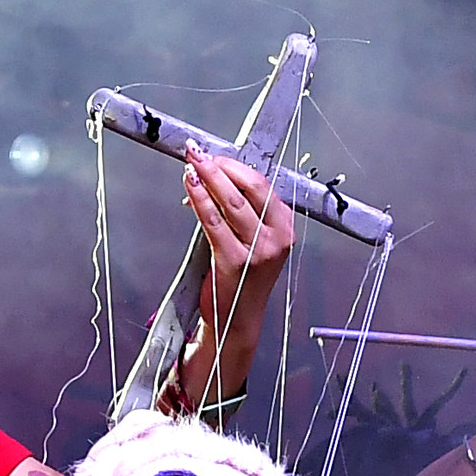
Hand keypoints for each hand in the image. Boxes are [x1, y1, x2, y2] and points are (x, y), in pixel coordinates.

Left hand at [185, 150, 293, 306]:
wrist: (236, 322)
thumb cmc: (242, 282)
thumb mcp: (254, 244)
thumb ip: (243, 215)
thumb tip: (214, 181)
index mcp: (285, 230)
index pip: (263, 186)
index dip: (236, 167)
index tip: (215, 157)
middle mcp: (277, 239)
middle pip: (249, 188)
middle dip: (220, 166)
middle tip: (198, 154)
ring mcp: (258, 250)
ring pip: (230, 200)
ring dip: (207, 176)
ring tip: (191, 164)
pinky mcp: (234, 260)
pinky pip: (212, 219)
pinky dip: (198, 198)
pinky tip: (189, 186)